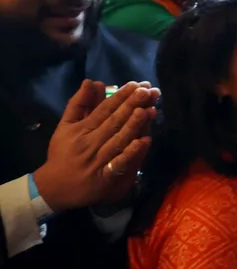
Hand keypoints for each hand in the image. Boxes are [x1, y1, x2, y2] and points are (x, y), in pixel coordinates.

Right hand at [33, 81, 159, 212]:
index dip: (120, 96)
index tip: (135, 84)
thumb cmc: (63, 152)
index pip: (104, 109)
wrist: (54, 187)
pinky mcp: (105, 177)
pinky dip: (131, 153)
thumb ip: (79, 103)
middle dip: (131, 105)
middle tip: (147, 91)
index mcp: (81, 129)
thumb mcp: (65, 126)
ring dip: (134, 125)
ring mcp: (98, 160)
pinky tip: (144, 142)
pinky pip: (119, 164)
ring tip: (149, 110)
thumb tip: (91, 81)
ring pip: (118, 140)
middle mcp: (90, 143)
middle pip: (113, 122)